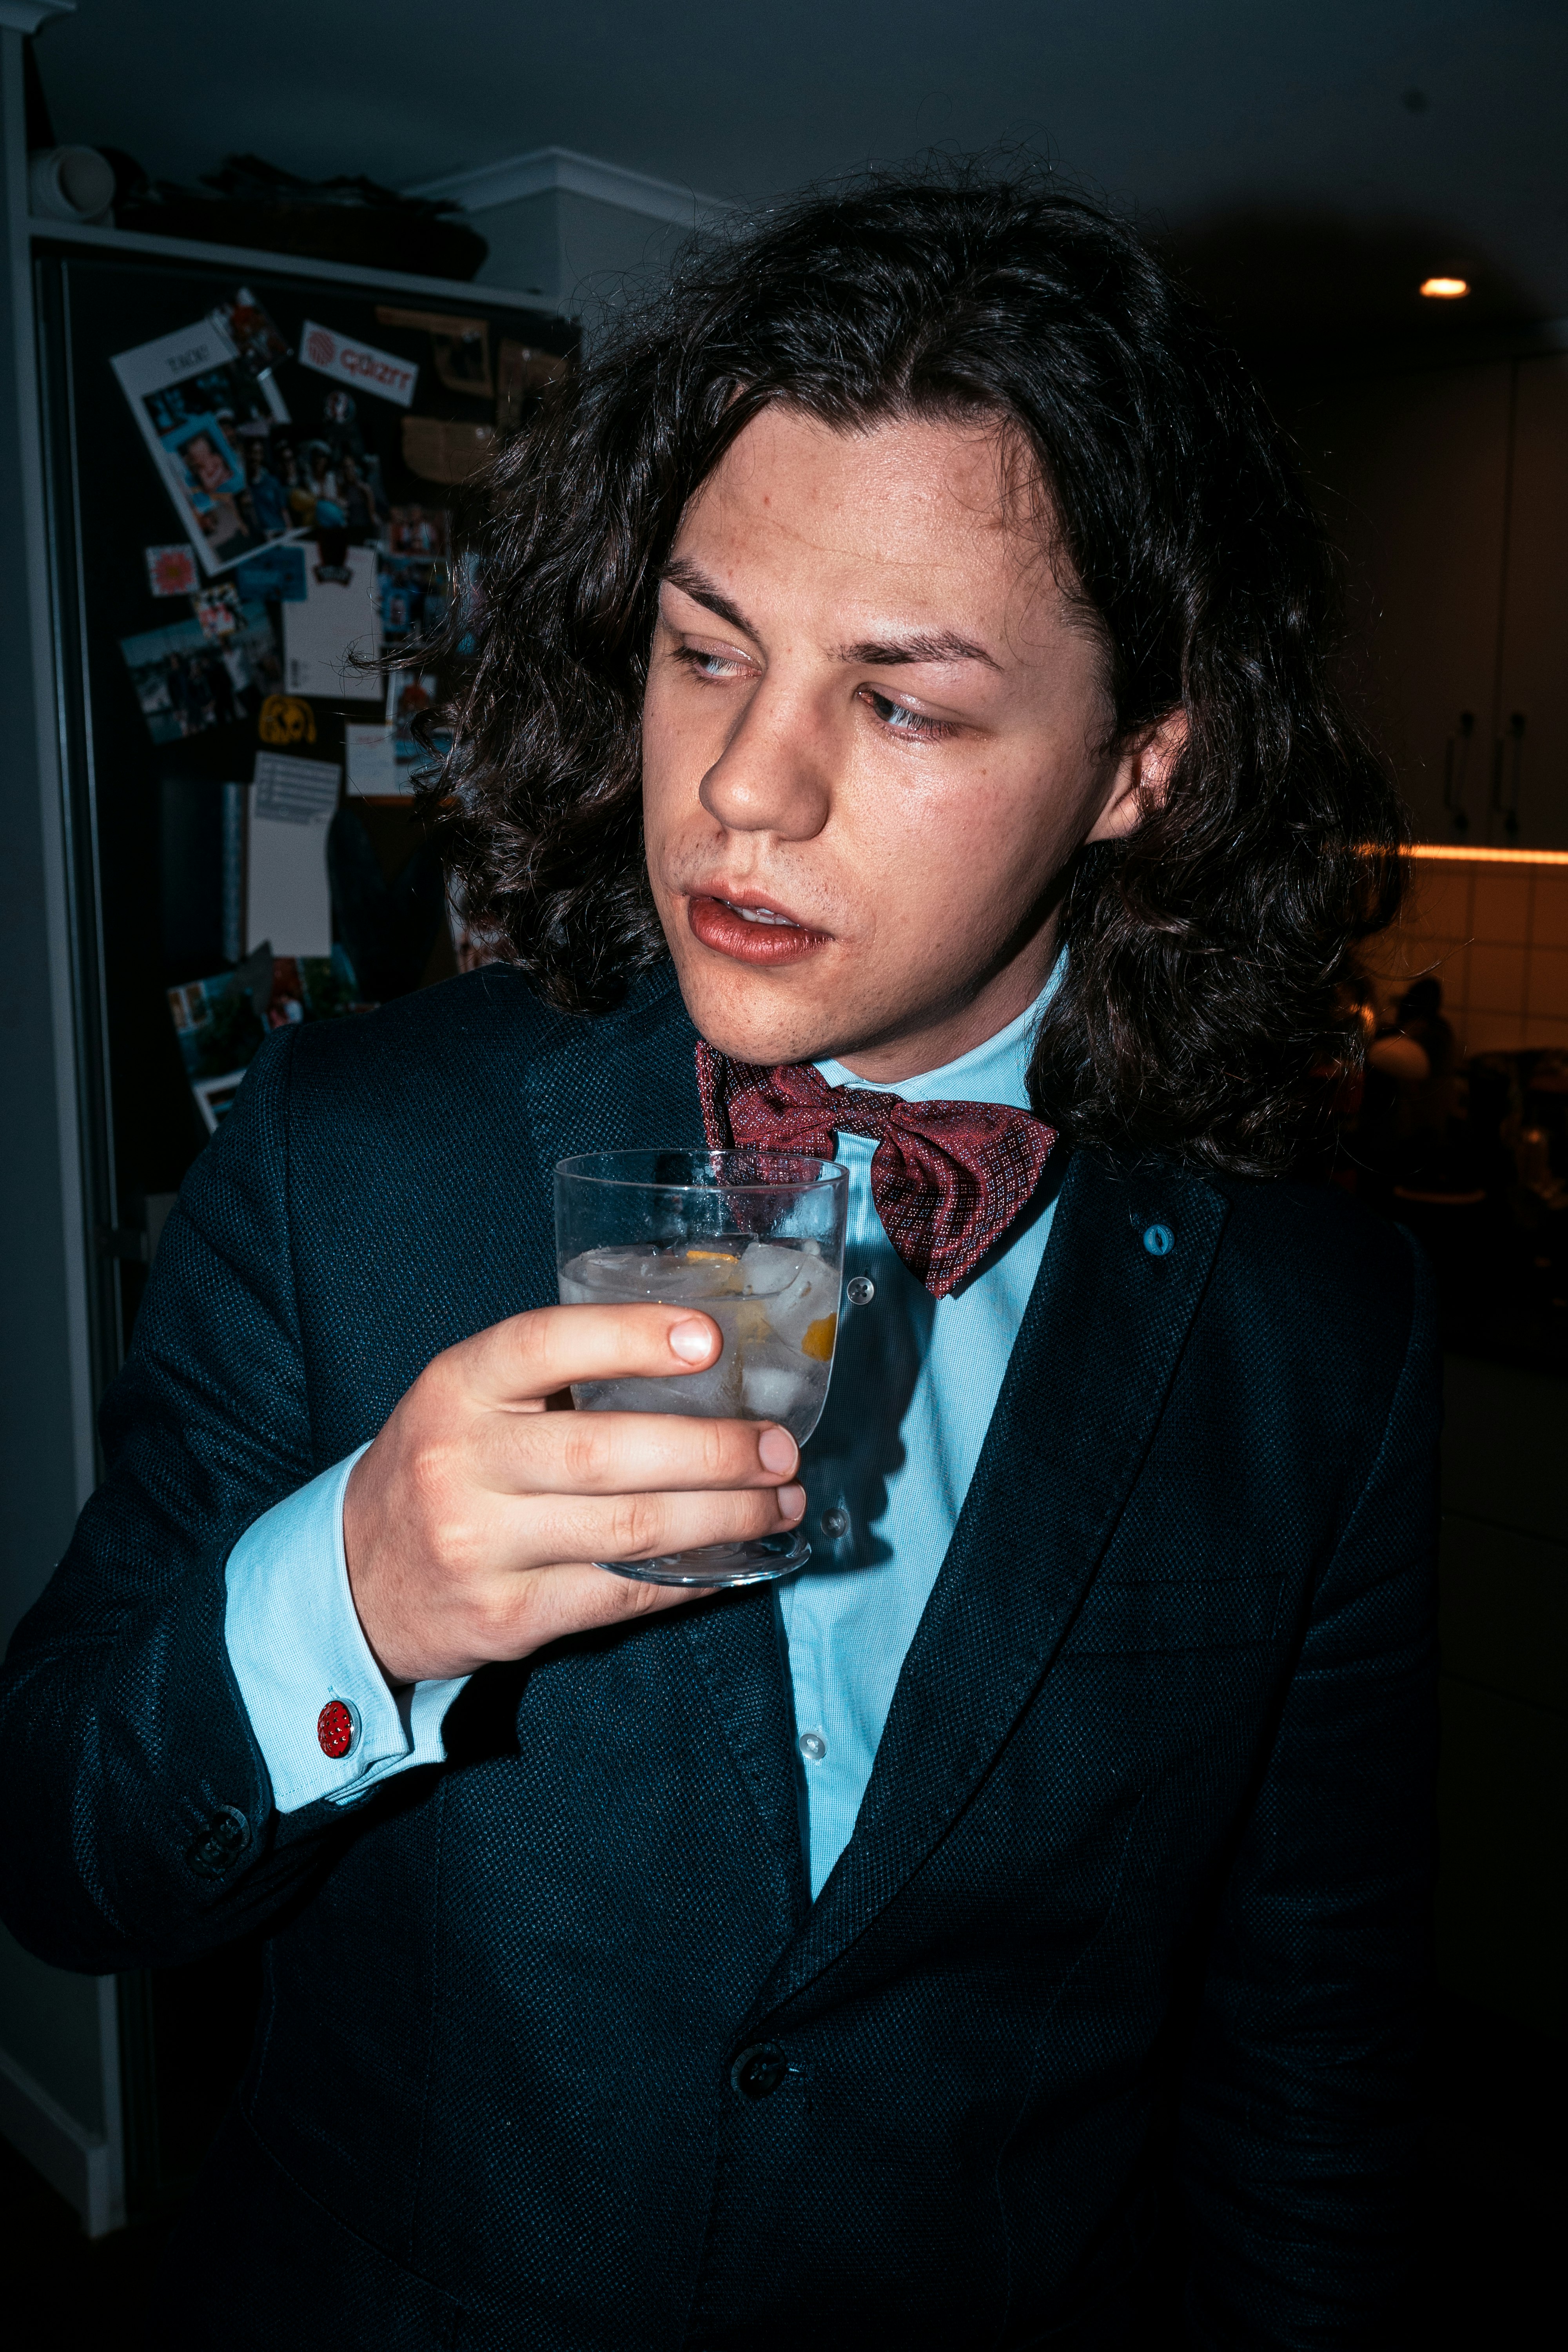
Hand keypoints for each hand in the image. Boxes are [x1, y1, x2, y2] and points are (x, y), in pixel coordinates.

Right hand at [342, 1304, 804, 1682]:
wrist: (354, 1578)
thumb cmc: (443, 1467)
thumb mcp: (469, 1400)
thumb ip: (555, 1378)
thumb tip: (699, 1363)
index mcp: (456, 1388)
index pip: (544, 1345)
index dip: (630, 1337)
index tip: (709, 1340)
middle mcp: (462, 1464)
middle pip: (608, 1455)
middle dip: (713, 1453)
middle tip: (778, 1450)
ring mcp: (481, 1547)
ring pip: (627, 1532)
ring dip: (722, 1519)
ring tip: (777, 1503)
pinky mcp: (505, 1617)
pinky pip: (618, 1596)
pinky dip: (687, 1579)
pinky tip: (733, 1562)